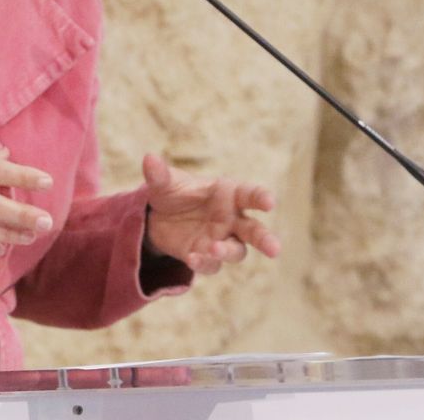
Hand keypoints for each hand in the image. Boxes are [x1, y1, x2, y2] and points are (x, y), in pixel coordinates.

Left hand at [142, 153, 280, 274]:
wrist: (156, 217)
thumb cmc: (172, 192)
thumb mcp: (164, 182)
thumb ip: (160, 174)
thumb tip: (149, 159)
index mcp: (228, 194)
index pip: (250, 194)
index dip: (261, 197)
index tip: (269, 202)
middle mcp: (231, 219)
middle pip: (255, 231)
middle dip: (265, 239)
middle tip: (274, 249)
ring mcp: (221, 240)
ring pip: (237, 251)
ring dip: (228, 252)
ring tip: (214, 249)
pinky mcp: (206, 256)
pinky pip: (211, 264)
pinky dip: (203, 263)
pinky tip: (192, 258)